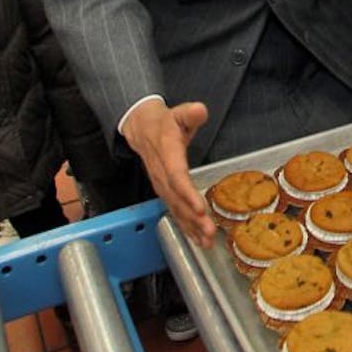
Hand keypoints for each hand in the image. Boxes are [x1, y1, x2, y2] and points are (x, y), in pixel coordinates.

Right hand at [120, 98, 214, 246]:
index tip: (200, 208)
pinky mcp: (165, 192)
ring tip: (206, 241)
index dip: (187, 194)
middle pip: (177, 199)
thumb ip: (189, 114)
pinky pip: (175, 211)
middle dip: (193, 218)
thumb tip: (199, 110)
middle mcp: (163, 175)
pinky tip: (198, 239)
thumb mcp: (178, 113)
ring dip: (190, 227)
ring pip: (176, 209)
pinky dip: (186, 226)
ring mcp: (162, 185)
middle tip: (209, 232)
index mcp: (167, 155)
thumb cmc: (165, 122)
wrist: (141, 129)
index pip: (177, 177)